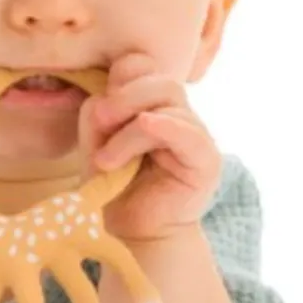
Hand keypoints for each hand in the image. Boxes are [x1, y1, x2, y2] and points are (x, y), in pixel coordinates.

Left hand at [78, 51, 221, 241]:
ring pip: (167, 103)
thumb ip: (97, 117)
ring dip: (129, 129)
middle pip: (159, 80)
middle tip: (100, 122)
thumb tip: (102, 98)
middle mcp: (178, 116)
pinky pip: (187, 132)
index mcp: (152, 106)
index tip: (98, 112)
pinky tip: (146, 127)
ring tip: (107, 161)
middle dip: (123, 97)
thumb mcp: (96, 146)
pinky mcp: (207, 160)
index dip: (120, 79)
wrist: (133, 236)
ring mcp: (195, 136)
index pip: (143, 67)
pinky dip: (163, 126)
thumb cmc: (114, 190)